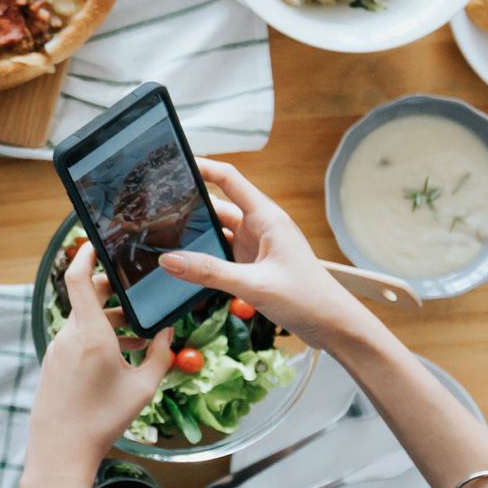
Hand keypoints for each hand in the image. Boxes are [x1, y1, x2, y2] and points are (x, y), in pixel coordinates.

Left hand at [31, 242, 172, 478]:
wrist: (60, 453)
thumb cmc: (103, 420)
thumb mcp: (143, 388)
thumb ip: (161, 354)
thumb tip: (169, 330)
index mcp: (90, 334)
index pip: (80, 278)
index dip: (86, 253)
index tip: (98, 238)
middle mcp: (69, 336)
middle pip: (89, 297)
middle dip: (115, 292)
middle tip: (140, 293)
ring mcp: (57, 349)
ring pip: (85, 320)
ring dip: (111, 319)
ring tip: (142, 334)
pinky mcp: (53, 363)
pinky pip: (77, 338)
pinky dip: (99, 336)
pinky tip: (122, 354)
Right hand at [156, 159, 370, 345]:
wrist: (332, 325)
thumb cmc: (307, 298)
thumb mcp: (255, 284)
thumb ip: (210, 272)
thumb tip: (168, 260)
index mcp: (266, 217)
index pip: (229, 179)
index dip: (203, 166)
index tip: (175, 161)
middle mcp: (259, 227)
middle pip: (216, 207)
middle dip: (188, 207)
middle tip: (155, 209)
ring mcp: (254, 247)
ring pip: (216, 233)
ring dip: (194, 237)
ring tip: (160, 237)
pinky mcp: (251, 267)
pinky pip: (220, 255)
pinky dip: (202, 259)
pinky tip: (182, 266)